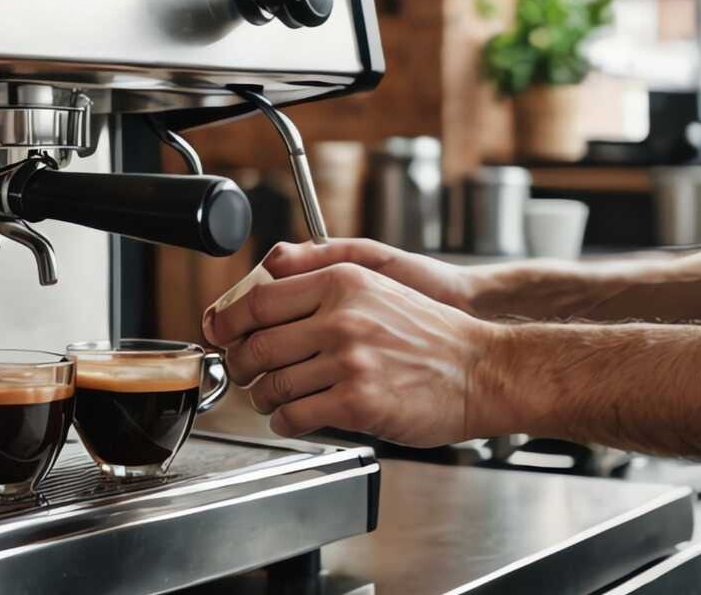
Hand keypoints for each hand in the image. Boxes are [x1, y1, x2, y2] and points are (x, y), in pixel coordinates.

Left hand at [202, 241, 499, 446]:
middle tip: (244, 374)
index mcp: (341, 283)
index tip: (220, 335)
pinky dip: (284, 422)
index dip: (227, 324)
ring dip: (262, 398)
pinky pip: (295, 416)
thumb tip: (263, 278)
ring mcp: (350, 360)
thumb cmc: (429, 333)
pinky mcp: (358, 401)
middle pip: (256, 346)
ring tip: (271, 399)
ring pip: (272, 384)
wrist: (481, 370)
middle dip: (241, 366)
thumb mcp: (375, 284)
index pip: (258, 302)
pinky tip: (293, 418)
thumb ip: (319, 279)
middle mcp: (341, 317)